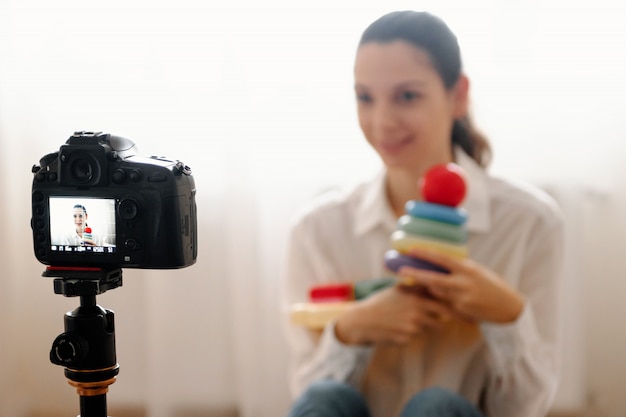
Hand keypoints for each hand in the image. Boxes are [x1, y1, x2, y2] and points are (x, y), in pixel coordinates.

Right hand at [334, 284, 453, 345]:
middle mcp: (417, 310)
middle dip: (453, 316)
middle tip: (464, 318)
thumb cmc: (381, 303)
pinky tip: (401, 328)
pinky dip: (414, 333)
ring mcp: (413, 325)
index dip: (454, 301)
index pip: (443, 298)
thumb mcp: (398, 290)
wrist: (363, 320)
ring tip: (414, 319)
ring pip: (432, 326)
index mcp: (415, 295)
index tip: (463, 303)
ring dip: (430, 324)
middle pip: (444, 314)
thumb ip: (416, 288)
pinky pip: (419, 335)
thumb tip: (434, 284)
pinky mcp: (409, 338)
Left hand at [398, 248, 524, 323]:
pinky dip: (439, 299)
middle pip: (433, 278)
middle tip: (400, 271)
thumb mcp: (476, 271)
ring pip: (436, 292)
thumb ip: (458, 268)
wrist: (508, 307)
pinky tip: (438, 298)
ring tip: (417, 283)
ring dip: (427, 288)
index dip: (425, 254)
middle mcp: (463, 283)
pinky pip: (444, 303)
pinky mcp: (461, 310)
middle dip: (415, 274)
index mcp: (467, 268)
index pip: (442, 258)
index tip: (411, 249)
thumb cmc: (491, 284)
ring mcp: (461, 298)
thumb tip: (439, 261)